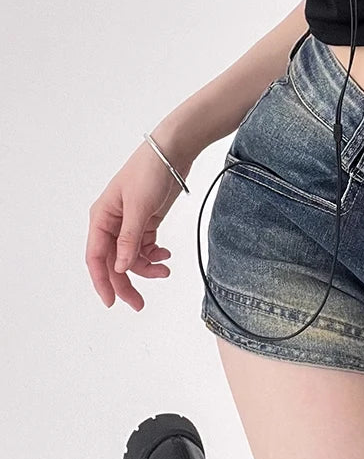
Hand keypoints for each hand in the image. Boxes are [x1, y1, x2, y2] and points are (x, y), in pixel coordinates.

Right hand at [85, 136, 192, 310]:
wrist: (171, 154)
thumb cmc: (149, 172)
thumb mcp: (139, 207)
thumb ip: (129, 239)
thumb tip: (121, 267)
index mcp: (101, 218)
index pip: (96, 258)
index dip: (102, 282)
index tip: (112, 302)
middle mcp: (112, 224)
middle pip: (114, 263)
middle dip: (126, 284)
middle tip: (139, 304)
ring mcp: (129, 224)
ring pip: (132, 258)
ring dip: (147, 268)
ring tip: (165, 270)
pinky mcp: (146, 222)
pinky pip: (145, 248)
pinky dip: (155, 255)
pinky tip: (166, 255)